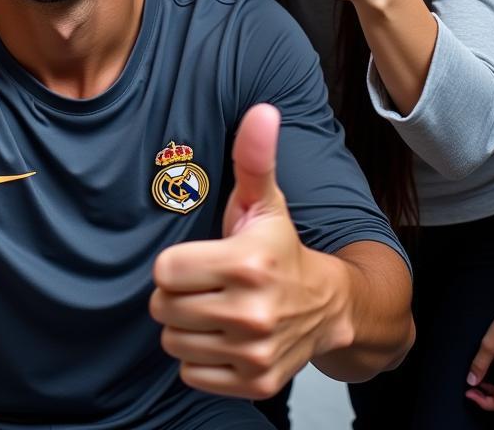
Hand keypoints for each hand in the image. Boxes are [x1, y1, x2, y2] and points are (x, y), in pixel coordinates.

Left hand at [151, 104, 345, 398]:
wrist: (330, 307)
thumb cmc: (282, 247)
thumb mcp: (265, 200)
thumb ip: (254, 156)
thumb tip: (262, 111)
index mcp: (246, 263)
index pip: (164, 272)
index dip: (176, 264)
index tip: (202, 258)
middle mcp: (252, 313)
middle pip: (164, 308)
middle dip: (178, 294)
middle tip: (208, 283)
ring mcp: (254, 353)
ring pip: (173, 342)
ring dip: (187, 326)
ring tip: (216, 308)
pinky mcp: (256, 383)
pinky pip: (191, 373)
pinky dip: (201, 358)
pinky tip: (225, 336)